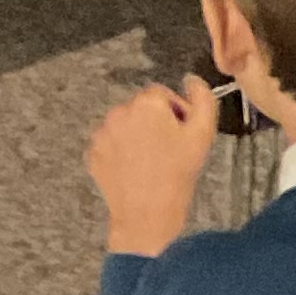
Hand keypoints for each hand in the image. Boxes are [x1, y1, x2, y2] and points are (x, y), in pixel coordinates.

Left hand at [86, 80, 218, 256]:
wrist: (147, 214)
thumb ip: (203, 98)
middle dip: (154, 122)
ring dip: (136, 135)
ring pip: (124, 125)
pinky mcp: (92, 153)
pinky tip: (134, 169)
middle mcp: (119, 112)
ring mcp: (102, 134)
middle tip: (167, 149)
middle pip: (141, 108)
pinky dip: (120, 151)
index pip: (162, 94)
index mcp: (146, 103)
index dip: (175, 112)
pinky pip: (110, 144)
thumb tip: (191, 79)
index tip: (180, 134)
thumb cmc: (177, 174)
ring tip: (150, 161)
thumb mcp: (203, 134)